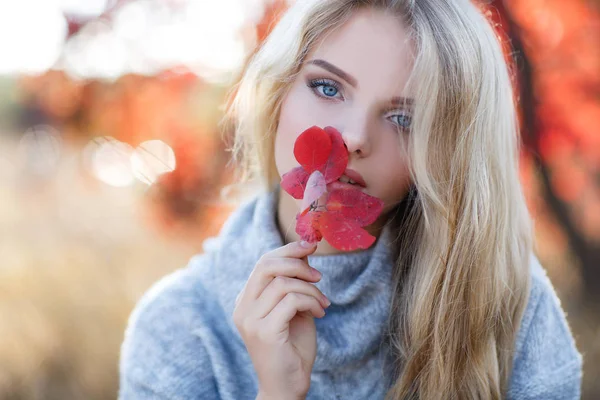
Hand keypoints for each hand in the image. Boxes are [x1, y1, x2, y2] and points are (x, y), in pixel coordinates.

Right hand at [233, 240, 329, 398]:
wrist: (288, 385)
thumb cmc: (292, 347)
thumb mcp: (295, 307)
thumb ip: (295, 282)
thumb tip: (305, 251)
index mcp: (246, 300)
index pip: (263, 262)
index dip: (288, 250)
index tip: (310, 245)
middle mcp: (242, 307)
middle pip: (266, 266)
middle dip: (297, 263)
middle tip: (319, 276)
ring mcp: (250, 320)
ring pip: (283, 283)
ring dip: (311, 289)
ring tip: (323, 302)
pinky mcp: (264, 331)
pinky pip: (291, 300)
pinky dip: (311, 301)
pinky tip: (320, 313)